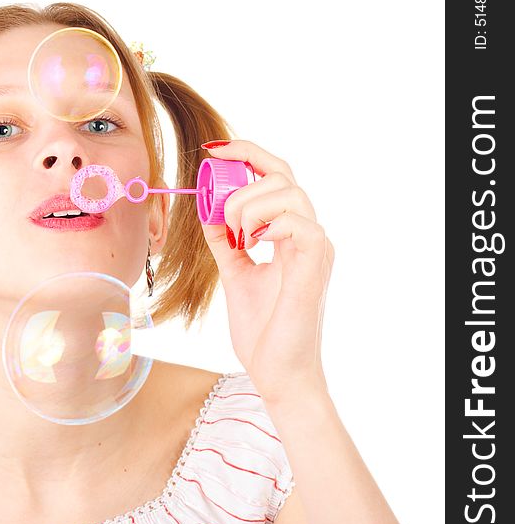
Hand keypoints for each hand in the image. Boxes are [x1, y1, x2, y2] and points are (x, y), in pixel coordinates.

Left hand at [199, 140, 334, 403]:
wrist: (277, 373)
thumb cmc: (263, 331)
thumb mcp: (235, 274)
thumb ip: (225, 242)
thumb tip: (206, 210)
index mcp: (290, 233)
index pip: (276, 175)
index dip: (248, 153)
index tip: (214, 150)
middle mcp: (307, 233)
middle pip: (283, 174)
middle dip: (242, 182)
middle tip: (220, 213)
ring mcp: (316, 247)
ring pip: (289, 192)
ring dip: (249, 206)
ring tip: (236, 237)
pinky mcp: (317, 263)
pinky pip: (299, 222)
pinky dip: (268, 224)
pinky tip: (252, 246)